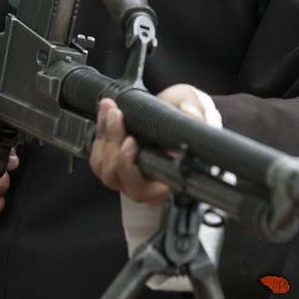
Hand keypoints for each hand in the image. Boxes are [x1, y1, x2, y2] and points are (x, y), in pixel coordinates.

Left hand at [89, 84, 209, 204]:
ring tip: (111, 110)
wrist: (177, 109)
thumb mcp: (200, 109)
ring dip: (104, 136)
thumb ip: (198, 112)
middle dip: (114, 143)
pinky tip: (105, 114)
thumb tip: (189, 111)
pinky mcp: (114, 164)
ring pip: (105, 168)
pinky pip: (98, 157)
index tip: (131, 142)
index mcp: (170, 180)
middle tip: (117, 115)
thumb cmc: (189, 116)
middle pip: (118, 176)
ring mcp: (127, 176)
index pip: (145, 189)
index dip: (131, 168)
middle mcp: (147, 184)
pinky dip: (99, 133)